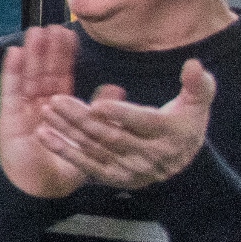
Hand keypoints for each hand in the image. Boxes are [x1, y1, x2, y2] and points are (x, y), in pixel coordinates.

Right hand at [0, 25, 86, 198]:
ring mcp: (22, 110)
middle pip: (44, 72)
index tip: (70, 35)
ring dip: (32, 54)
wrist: (42, 189)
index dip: (65, 57)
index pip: (62, 77)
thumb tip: (117, 88)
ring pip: (28, 76)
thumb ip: (101, 112)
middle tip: (53, 26)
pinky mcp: (9, 117)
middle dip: (48, 50)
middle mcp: (39, 106)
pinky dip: (12, 71)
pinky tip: (15, 53)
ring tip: (36, 31)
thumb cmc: (65, 168)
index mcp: (58, 109)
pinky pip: (10, 90)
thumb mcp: (91, 138)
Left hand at [38, 57, 214, 192]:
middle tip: (56, 99)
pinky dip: (64, 150)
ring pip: (94, 147)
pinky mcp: (114, 177)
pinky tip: (44, 136)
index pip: (143, 122)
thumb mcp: (196, 104)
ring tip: (46, 111)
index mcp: (169, 133)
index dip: (121, 113)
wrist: (181, 163)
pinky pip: (85, 164)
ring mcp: (130, 169)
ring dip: (67, 130)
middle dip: (82, 118)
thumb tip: (193, 64)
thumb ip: (197, 85)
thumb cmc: (184, 124)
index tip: (98, 104)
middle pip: (111, 135)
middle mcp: (149, 155)